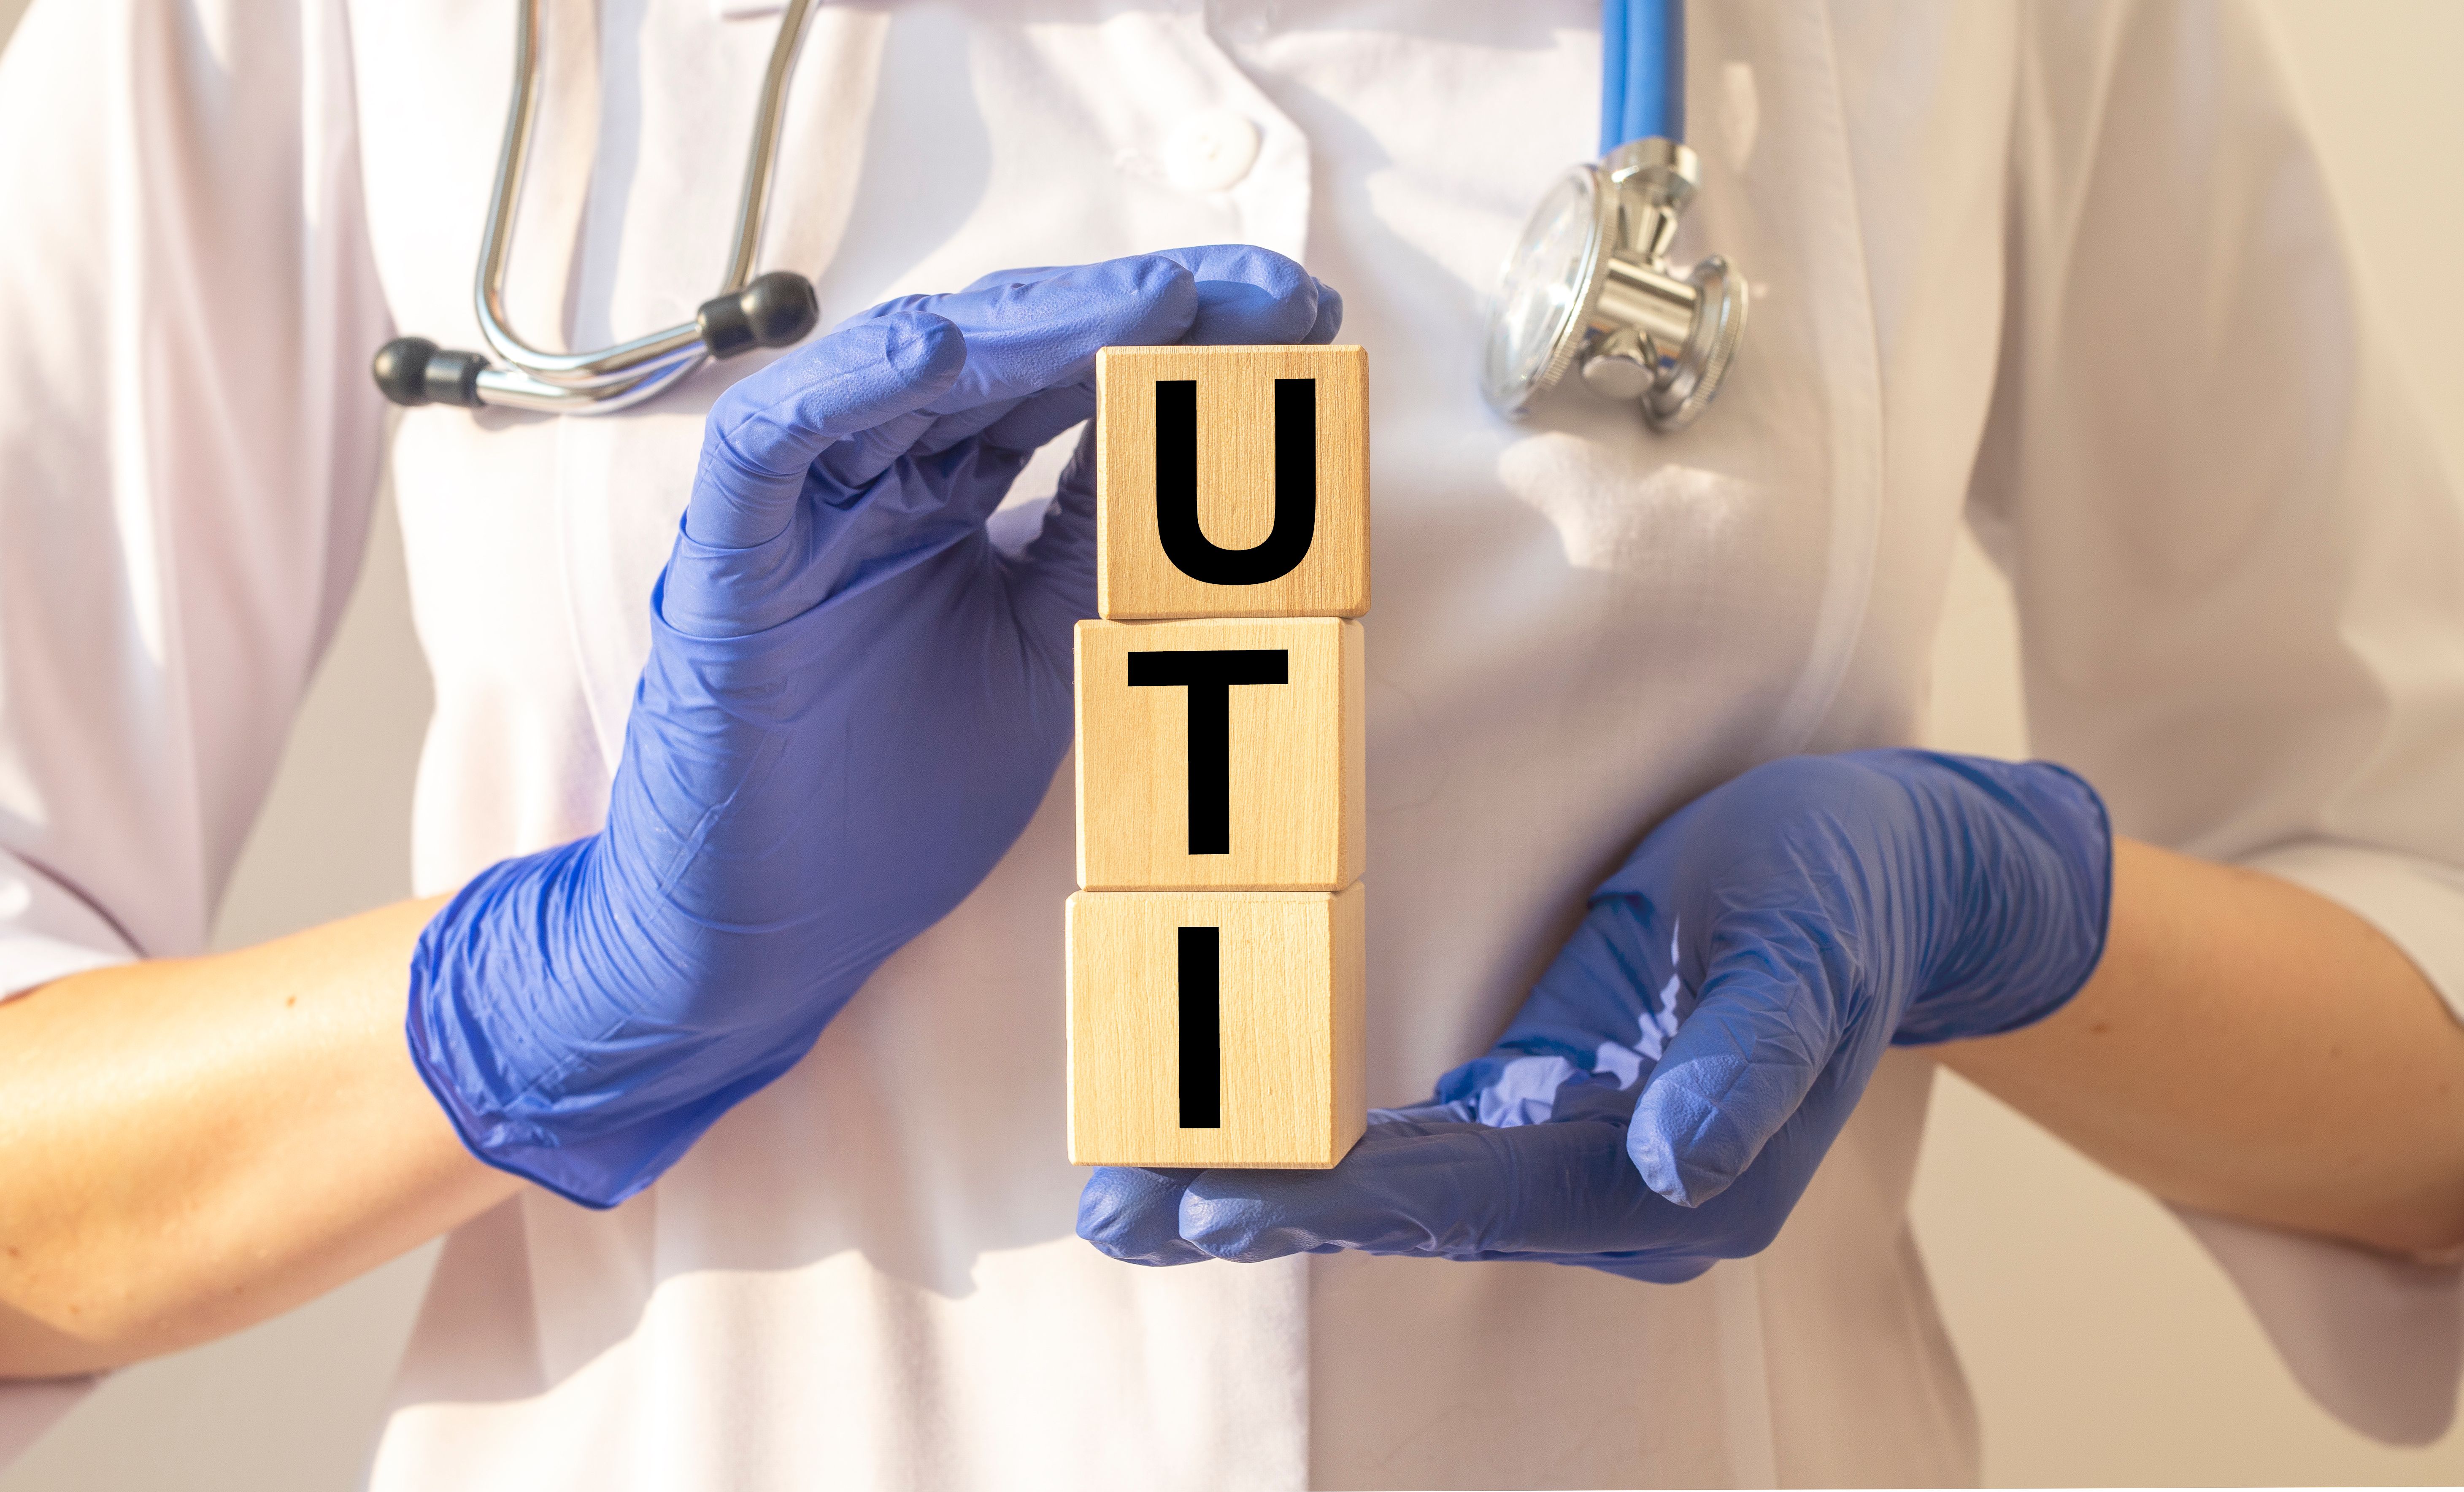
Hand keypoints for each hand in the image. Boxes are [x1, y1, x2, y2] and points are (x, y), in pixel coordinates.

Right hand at [408, 248, 1342, 1206]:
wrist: (774, 933)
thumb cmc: (895, 803)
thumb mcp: (1044, 649)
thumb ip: (1100, 540)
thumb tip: (1201, 437)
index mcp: (947, 496)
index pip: (1067, 381)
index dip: (1179, 343)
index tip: (1300, 321)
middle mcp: (874, 479)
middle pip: (1005, 349)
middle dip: (1138, 311)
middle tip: (1268, 291)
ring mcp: (800, 512)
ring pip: (905, 371)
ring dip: (1032, 326)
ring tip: (1155, 300)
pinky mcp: (728, 560)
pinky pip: (772, 441)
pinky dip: (850, 386)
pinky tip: (943, 351)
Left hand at [1078, 750, 2109, 1279]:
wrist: (1892, 880)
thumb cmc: (1836, 891)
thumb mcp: (1804, 949)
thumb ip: (1748, 1065)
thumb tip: (1678, 1170)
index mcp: (1677, 1174)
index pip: (1468, 1188)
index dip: (1331, 1193)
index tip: (1210, 1193)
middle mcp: (1618, 1191)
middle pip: (1412, 1210)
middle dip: (1258, 1211)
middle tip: (1117, 1210)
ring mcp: (1585, 1159)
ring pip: (1404, 1193)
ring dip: (1268, 1195)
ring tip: (1132, 1197)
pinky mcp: (1558, 1111)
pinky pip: (1424, 1153)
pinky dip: (1321, 1161)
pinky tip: (1232, 1158)